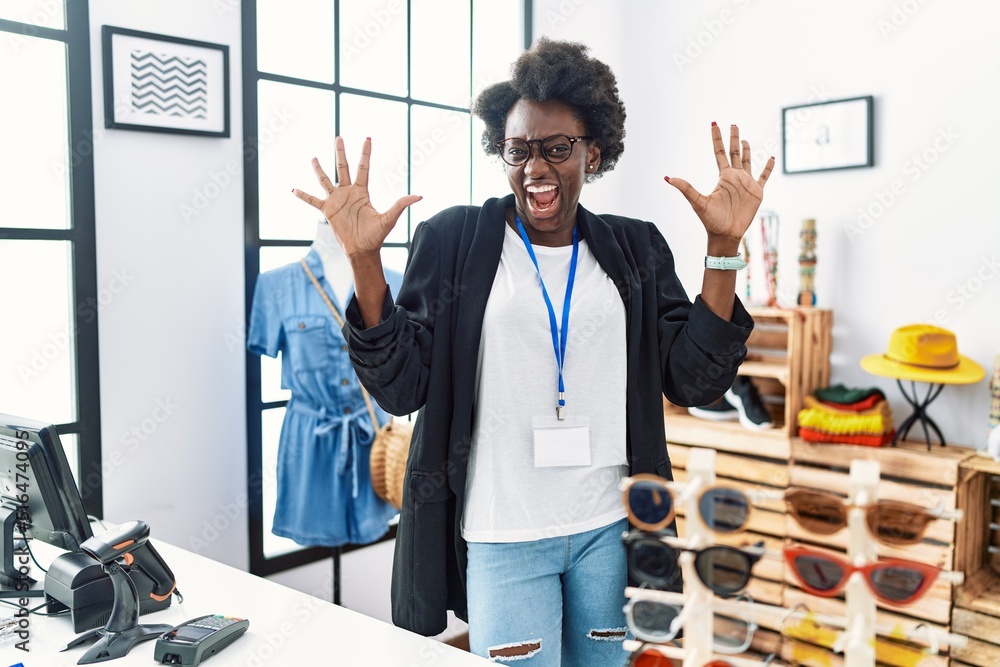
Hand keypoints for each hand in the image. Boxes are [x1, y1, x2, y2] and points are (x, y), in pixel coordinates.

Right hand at [292, 137, 420, 256]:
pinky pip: (313, 201)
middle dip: (340, 152)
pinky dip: (303, 195)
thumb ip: (400, 205)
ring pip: (325, 180)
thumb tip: (418, 196)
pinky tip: (293, 189)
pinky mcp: (327, 211)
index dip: (365, 153)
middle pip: (343, 167)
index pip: (364, 167)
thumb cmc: (376, 236)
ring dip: (319, 169)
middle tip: (338, 137)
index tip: (368, 138)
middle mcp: (348, 193)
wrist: (362, 250)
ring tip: (314, 157)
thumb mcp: (389, 218)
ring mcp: (336, 201)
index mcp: (362, 192)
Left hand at [665, 123, 774, 244]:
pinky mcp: (757, 192)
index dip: (717, 138)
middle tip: (733, 124)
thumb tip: (668, 178)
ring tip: (745, 139)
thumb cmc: (711, 220)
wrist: (726, 235)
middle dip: (733, 138)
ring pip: (747, 161)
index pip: (719, 152)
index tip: (715, 123)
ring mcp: (746, 184)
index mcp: (722, 177)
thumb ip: (686, 188)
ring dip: (747, 150)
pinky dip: (768, 167)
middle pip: (734, 153)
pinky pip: (764, 176)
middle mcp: (734, 177)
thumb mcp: (697, 202)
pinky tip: (771, 157)